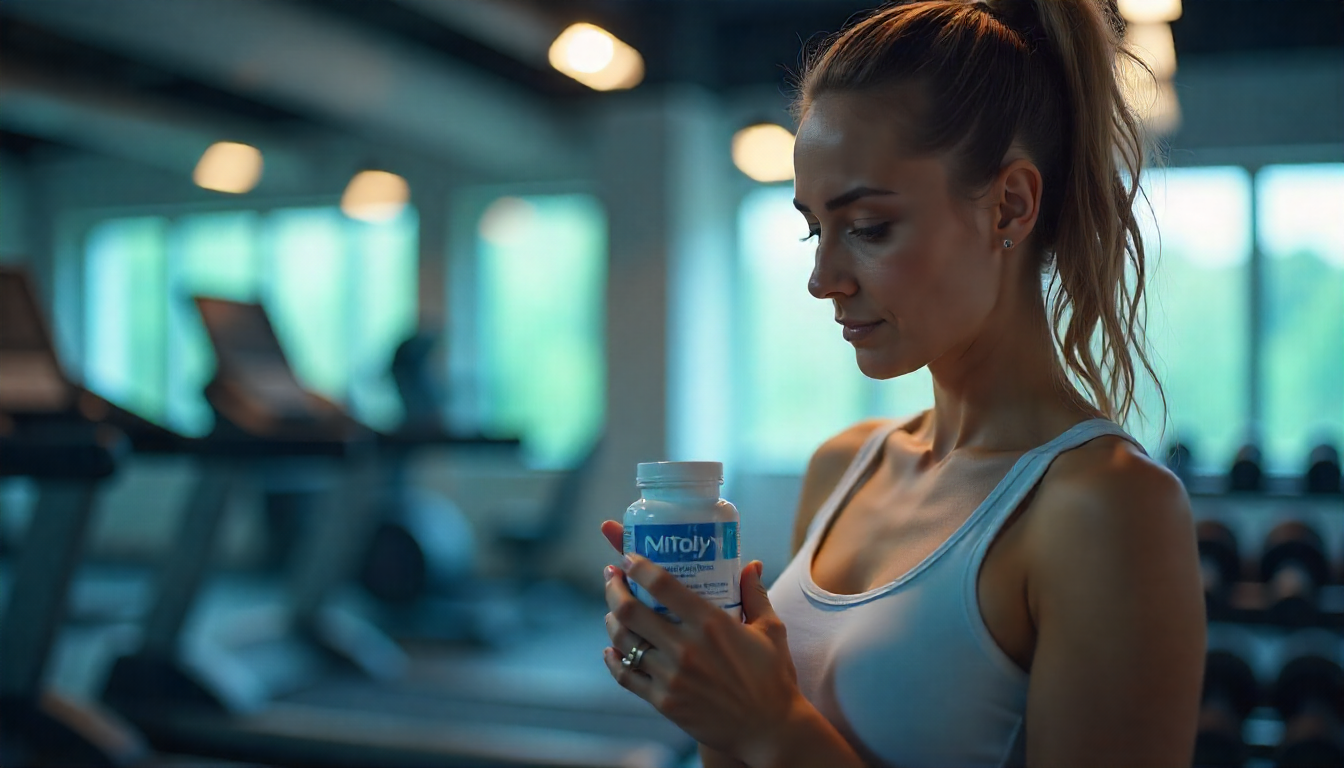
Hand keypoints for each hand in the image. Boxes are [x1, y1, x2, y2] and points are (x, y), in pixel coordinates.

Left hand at [599, 520, 804, 763]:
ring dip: (611, 620)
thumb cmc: (773, 678)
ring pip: (624, 641)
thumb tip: (751, 564)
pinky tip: (612, 649)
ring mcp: (671, 676)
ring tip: (612, 611)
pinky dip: (613, 659)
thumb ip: (755, 594)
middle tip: (612, 577)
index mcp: (710, 623)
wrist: (770, 730)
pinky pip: (626, 676)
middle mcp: (685, 647)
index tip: (629, 557)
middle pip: (631, 610)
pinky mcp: (664, 701)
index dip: (638, 566)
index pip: (662, 584)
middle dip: (614, 588)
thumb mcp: (771, 630)